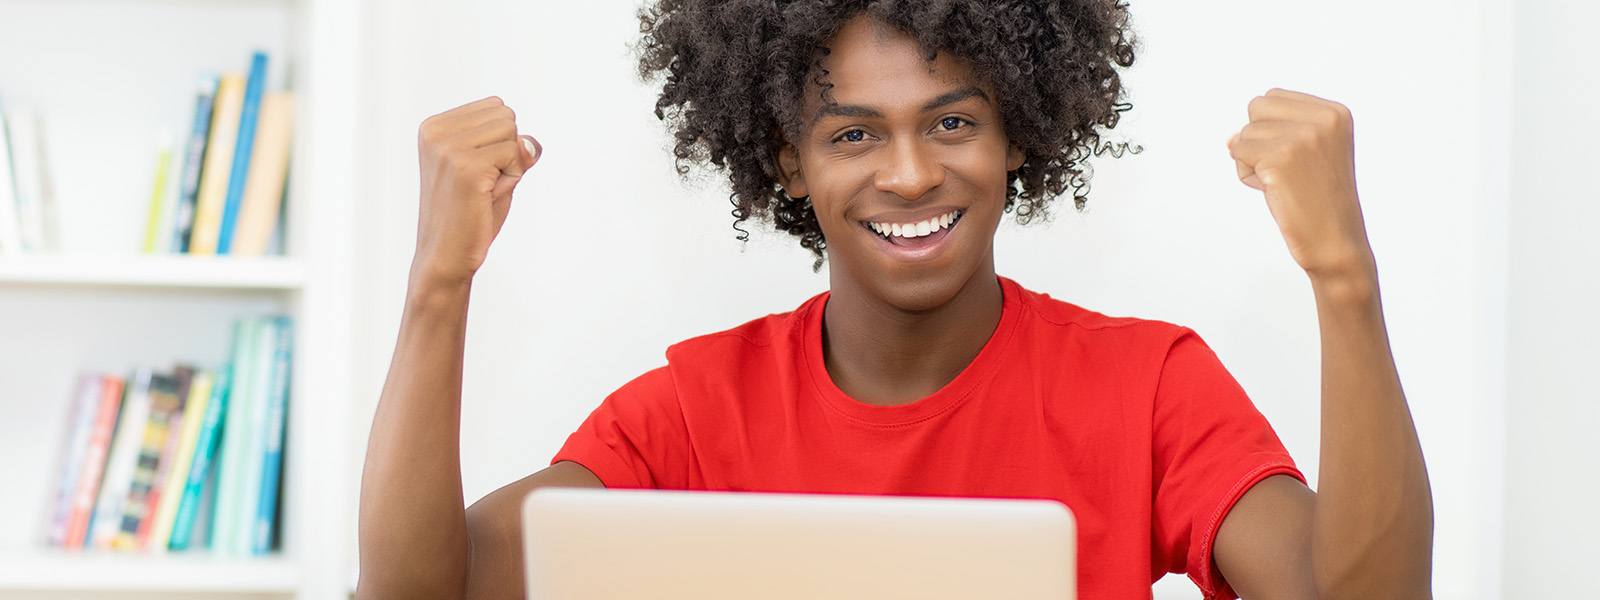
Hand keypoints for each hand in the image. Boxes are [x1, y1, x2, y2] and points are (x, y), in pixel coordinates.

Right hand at [413, 97, 540, 285]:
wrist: (445, 256)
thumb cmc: (468, 216)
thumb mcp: (491, 170)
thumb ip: (511, 146)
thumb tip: (530, 143)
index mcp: (434, 127)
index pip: (495, 107)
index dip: (500, 143)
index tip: (477, 173)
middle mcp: (436, 132)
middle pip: (506, 116)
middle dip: (507, 153)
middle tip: (482, 185)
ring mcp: (448, 148)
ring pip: (512, 133)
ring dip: (510, 166)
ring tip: (483, 190)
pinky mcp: (466, 166)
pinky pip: (515, 154)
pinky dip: (512, 178)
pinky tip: (487, 196)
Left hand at [1228, 89, 1372, 282]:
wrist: (1336, 243)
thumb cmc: (1318, 202)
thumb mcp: (1306, 155)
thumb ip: (1273, 133)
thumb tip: (1229, 138)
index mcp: (1336, 113)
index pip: (1273, 98)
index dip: (1271, 131)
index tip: (1298, 159)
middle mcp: (1323, 119)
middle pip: (1256, 107)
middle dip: (1258, 140)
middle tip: (1287, 172)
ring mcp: (1302, 136)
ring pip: (1244, 133)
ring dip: (1252, 162)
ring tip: (1283, 184)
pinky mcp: (1280, 157)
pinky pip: (1238, 153)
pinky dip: (1247, 176)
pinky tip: (1274, 191)